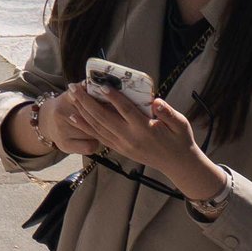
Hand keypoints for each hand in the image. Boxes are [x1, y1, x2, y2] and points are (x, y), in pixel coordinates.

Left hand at [54, 80, 220, 206]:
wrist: (178, 164)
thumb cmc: (180, 139)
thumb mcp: (181, 124)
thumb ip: (168, 113)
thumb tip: (157, 102)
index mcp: (145, 129)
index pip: (126, 111)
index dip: (113, 98)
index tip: (101, 85)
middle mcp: (130, 138)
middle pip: (104, 118)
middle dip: (86, 102)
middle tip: (73, 87)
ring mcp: (123, 145)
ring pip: (97, 127)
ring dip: (82, 112)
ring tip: (70, 97)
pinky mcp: (120, 149)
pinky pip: (99, 137)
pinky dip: (85, 127)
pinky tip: (74, 117)